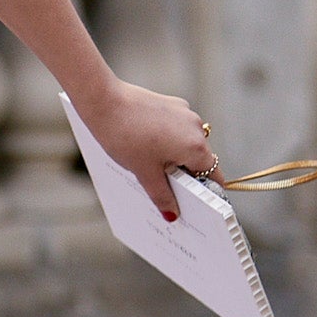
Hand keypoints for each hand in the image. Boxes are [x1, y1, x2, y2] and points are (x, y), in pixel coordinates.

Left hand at [78, 80, 217, 219]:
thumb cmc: (125, 137)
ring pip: (186, 142)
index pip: (212, 174)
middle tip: (165, 188)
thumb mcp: (144, 173)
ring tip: (149, 165)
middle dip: (185, 174)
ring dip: (174, 156)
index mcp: (195, 147)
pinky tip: (145, 145)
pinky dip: (167, 139)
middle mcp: (196, 127)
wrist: (104, 102)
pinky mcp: (172, 103)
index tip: (194, 202)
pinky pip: (176, 128)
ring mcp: (185, 112)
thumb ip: (162, 196)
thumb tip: (172, 214)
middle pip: (199, 158)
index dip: (204, 190)